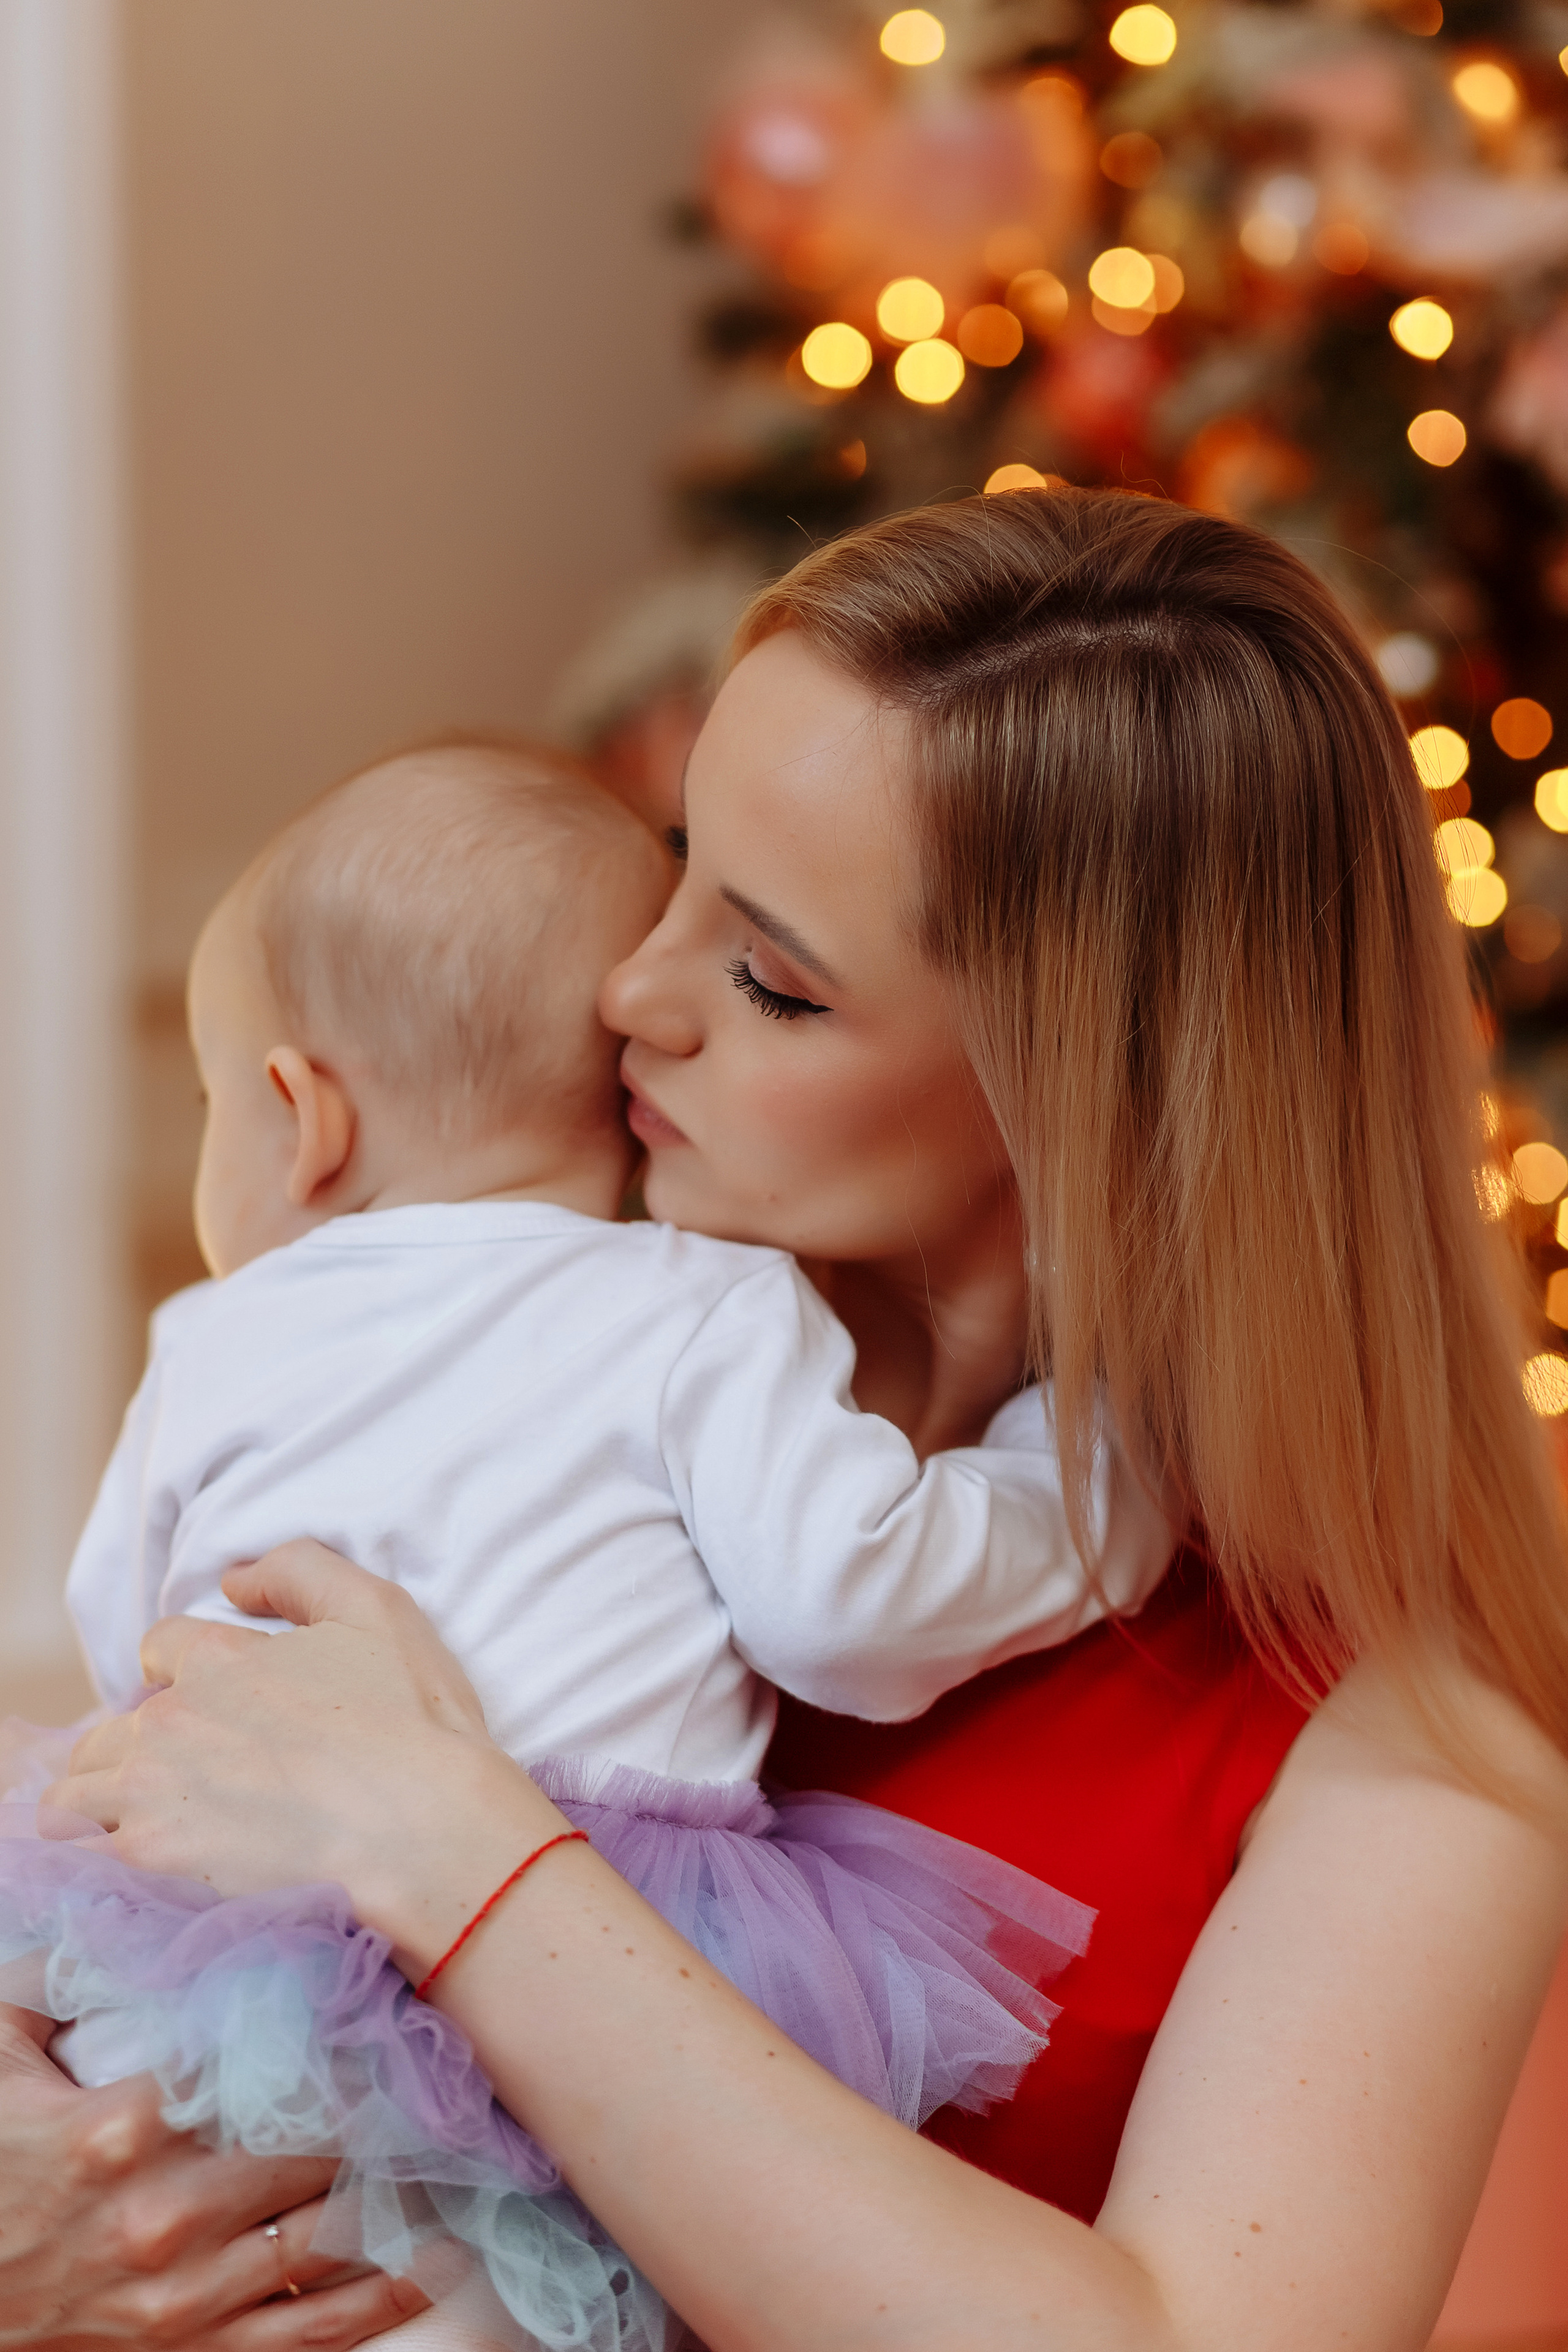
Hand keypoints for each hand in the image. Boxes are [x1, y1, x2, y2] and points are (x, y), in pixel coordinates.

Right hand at [0, 2007, 426, 2347]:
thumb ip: (57, 1982)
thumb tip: (123, 1912)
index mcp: (121, 2128)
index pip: (254, 2071)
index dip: (324, 2037)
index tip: (375, 2007)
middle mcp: (165, 2214)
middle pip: (310, 2149)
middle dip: (378, 2111)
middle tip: (436, 2069)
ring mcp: (182, 2294)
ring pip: (327, 2237)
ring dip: (399, 2197)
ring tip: (459, 2154)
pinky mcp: (189, 2351)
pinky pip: (308, 2331)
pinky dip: (383, 2298)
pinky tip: (438, 2264)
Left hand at [50, 1543, 559, 1968]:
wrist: (428, 1835)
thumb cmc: (416, 1724)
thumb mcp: (377, 1610)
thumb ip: (299, 1570)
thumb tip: (234, 1578)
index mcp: (220, 1659)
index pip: (161, 1648)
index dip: (184, 1670)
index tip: (214, 1704)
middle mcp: (172, 1721)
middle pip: (109, 1728)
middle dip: (135, 1746)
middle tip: (186, 1779)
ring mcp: (152, 1795)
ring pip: (78, 1795)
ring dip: (105, 1804)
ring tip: (154, 1828)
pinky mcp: (150, 1864)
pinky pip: (83, 1860)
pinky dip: (99, 1861)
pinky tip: (144, 1870)